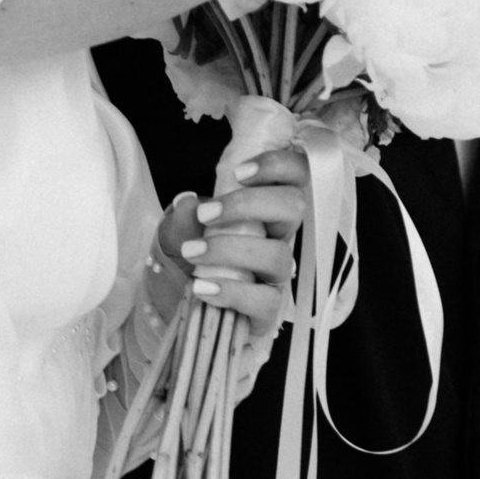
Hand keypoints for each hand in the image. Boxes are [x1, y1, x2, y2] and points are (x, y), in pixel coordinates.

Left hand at [149, 143, 308, 337]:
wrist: (183, 309)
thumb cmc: (194, 263)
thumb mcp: (182, 235)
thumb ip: (184, 217)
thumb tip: (187, 201)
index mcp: (267, 211)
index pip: (297, 175)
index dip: (279, 165)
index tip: (239, 172)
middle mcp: (280, 239)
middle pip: (293, 207)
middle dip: (248, 204)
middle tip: (206, 215)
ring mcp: (277, 276)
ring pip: (279, 255)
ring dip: (231, 250)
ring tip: (193, 255)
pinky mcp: (269, 312)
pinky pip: (266, 300)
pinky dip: (232, 292)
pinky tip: (203, 288)